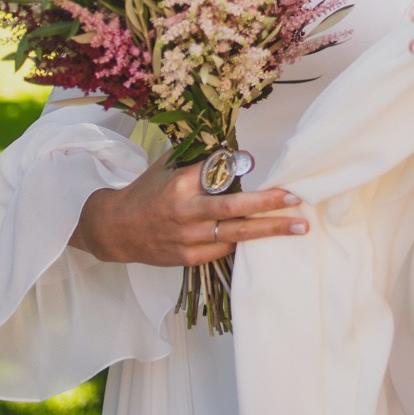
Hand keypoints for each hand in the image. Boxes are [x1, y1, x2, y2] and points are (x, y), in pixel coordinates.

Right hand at [69, 153, 305, 266]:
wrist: (115, 229)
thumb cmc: (148, 192)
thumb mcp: (169, 166)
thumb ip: (202, 160)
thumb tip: (242, 156)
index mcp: (181, 183)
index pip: (218, 172)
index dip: (240, 166)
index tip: (261, 163)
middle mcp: (185, 211)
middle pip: (234, 208)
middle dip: (269, 204)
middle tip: (296, 199)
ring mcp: (187, 237)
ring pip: (236, 234)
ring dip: (269, 230)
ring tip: (299, 226)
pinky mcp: (187, 258)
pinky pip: (224, 249)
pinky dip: (244, 241)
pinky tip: (267, 238)